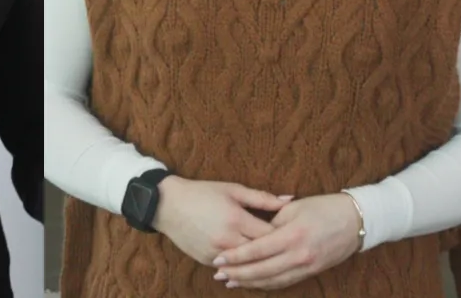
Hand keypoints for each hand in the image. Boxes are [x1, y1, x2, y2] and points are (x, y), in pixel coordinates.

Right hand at [152, 177, 292, 264]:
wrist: (165, 204)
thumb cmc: (201, 193)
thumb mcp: (232, 190)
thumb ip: (262, 198)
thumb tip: (290, 200)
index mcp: (237, 220)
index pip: (271, 235)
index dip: (285, 236)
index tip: (295, 234)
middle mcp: (227, 240)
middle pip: (262, 254)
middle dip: (277, 253)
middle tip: (290, 251)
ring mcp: (216, 253)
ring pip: (247, 266)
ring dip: (261, 265)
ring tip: (276, 262)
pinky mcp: (206, 260)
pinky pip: (231, 269)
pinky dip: (243, 268)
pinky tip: (254, 267)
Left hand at [212, 194, 361, 289]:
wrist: (356, 220)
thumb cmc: (322, 208)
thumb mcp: (293, 208)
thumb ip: (270, 222)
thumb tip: (250, 234)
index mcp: (292, 235)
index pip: (257, 250)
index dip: (235, 256)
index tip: (218, 258)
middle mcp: (300, 254)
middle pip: (262, 270)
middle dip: (238, 274)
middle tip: (218, 274)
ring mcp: (307, 266)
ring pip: (273, 280)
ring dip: (250, 283)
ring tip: (230, 281)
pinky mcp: (313, 272)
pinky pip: (286, 282)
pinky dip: (267, 284)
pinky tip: (253, 283)